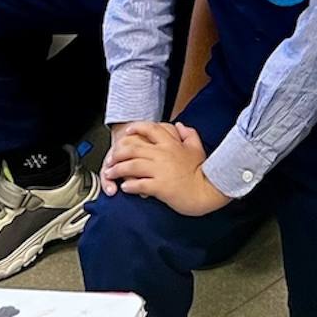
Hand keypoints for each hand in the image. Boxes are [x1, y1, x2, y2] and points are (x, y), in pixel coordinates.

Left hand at [109, 120, 225, 214]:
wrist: (206, 192)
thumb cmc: (201, 172)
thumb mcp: (197, 148)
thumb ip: (189, 134)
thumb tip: (180, 125)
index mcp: (171, 144)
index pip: (150, 129)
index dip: (135, 129)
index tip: (126, 132)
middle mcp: (163, 154)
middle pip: (134, 147)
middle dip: (118, 152)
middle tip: (111, 158)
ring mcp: (160, 170)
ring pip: (132, 165)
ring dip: (118, 169)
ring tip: (111, 173)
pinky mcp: (159, 186)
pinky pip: (139, 184)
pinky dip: (129, 186)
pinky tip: (124, 187)